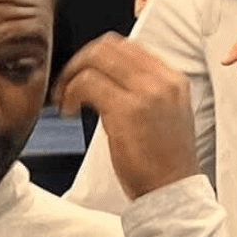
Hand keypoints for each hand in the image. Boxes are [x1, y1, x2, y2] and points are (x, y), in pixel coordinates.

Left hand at [52, 32, 201, 199]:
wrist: (172, 190)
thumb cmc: (161, 161)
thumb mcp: (160, 114)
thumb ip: (140, 91)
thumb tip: (105, 77)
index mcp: (171, 78)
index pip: (128, 46)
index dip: (96, 57)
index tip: (82, 74)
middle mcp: (162, 80)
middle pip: (109, 46)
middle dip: (79, 61)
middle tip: (65, 84)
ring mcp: (147, 93)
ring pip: (96, 59)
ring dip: (71, 76)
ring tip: (64, 99)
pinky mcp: (127, 110)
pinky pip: (87, 84)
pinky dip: (70, 93)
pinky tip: (69, 111)